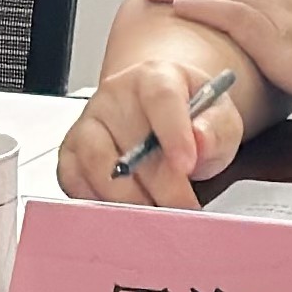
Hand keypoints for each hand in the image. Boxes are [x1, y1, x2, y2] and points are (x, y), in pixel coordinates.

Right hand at [57, 48, 252, 209]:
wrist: (160, 115)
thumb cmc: (190, 119)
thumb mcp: (219, 118)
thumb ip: (217, 129)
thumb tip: (201, 140)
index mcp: (155, 77)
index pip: (160, 98)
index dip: (173, 133)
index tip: (187, 166)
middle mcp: (115, 96)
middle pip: (130, 142)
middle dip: (160, 187)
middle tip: (182, 210)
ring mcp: (88, 122)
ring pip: (96, 163)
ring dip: (128, 198)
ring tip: (155, 214)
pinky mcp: (71, 151)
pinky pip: (75, 181)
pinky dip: (99, 203)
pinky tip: (125, 210)